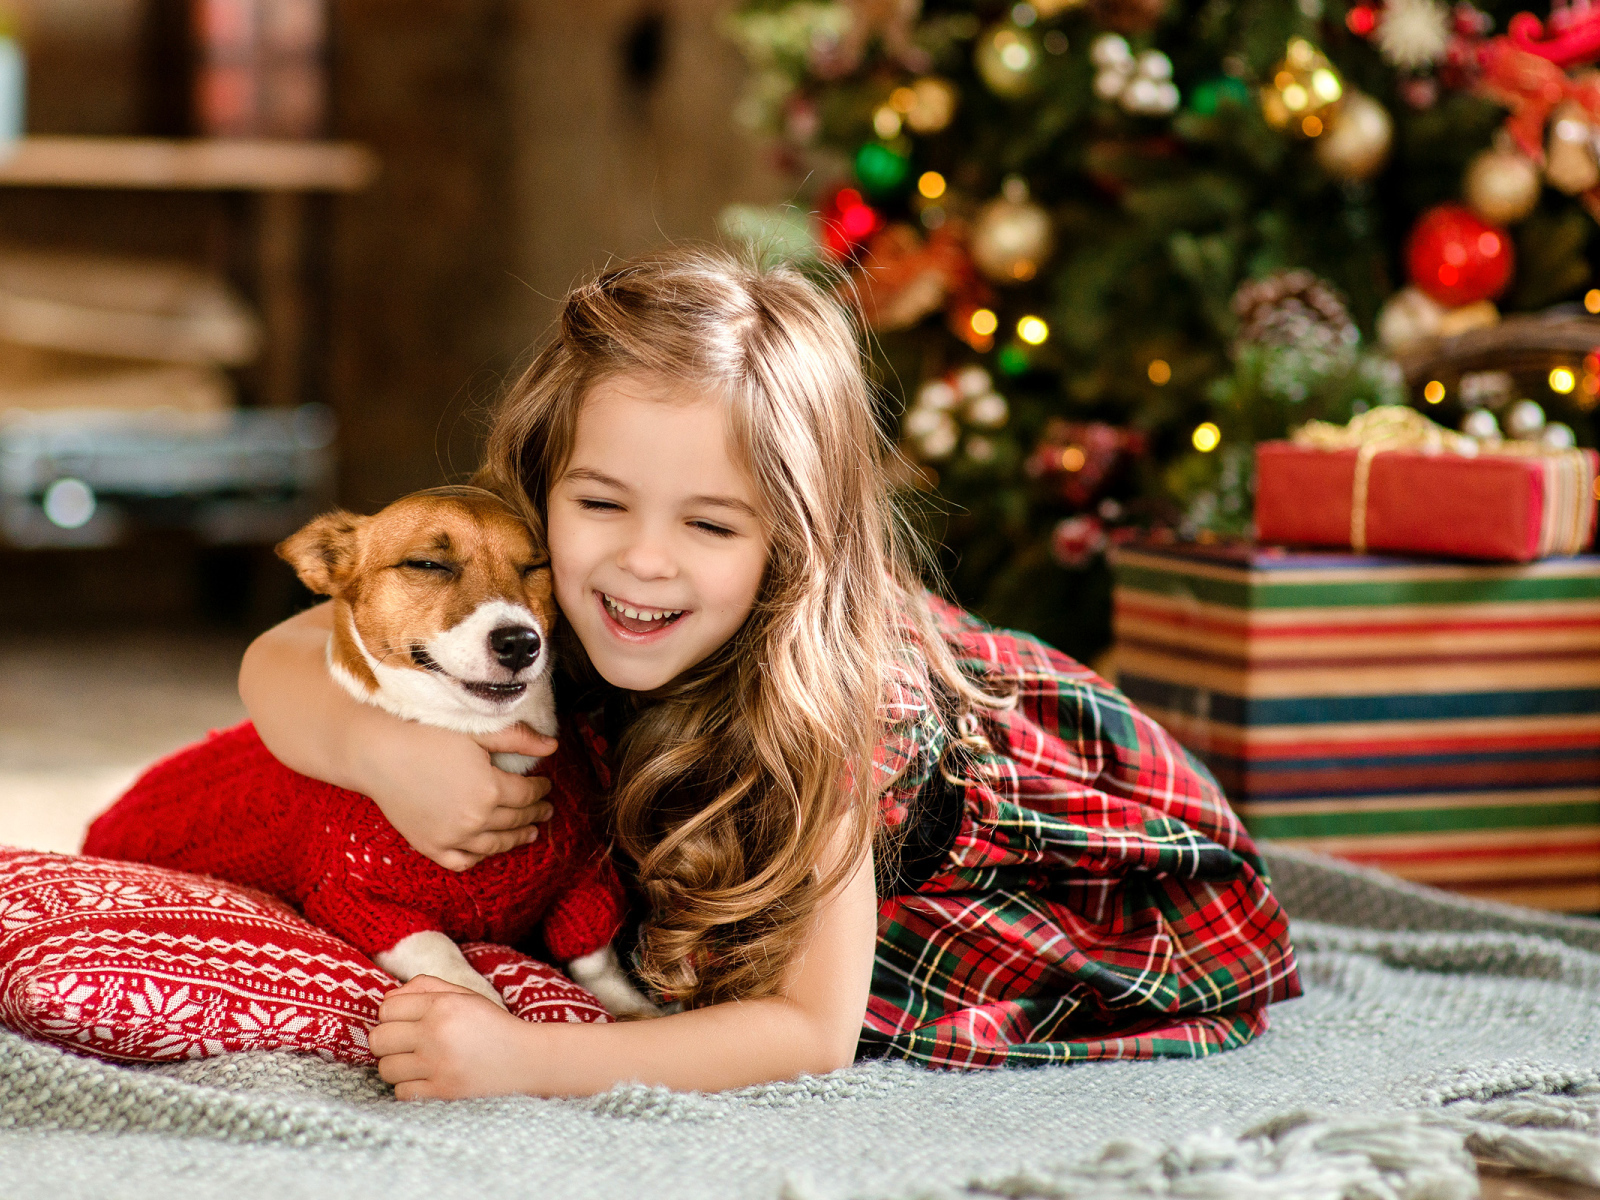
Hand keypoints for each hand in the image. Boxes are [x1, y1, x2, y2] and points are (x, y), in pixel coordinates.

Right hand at [356, 718, 559, 871]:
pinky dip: (479, 857)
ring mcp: (452, 837)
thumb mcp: (477, 732)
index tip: (547, 785)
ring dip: (516, 839)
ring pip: (495, 845)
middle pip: (516, 820)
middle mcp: (475, 819)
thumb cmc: (427, 735)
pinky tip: (488, 849)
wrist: (378, 754)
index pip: (528, 794)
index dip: (541, 790)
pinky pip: (462, 861)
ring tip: (529, 833)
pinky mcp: (430, 846)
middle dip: (535, 814)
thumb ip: (517, 739)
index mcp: (490, 789)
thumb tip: (554, 746)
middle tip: (545, 810)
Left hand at [371, 975, 544, 1098]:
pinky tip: (426, 1079)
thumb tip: (387, 999)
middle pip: (379, 1039)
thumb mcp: (465, 995)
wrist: (526, 1059)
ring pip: (386, 1068)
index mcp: (442, 1005)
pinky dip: (409, 1087)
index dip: (391, 1015)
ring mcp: (437, 1066)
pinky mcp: (441, 1093)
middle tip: (406, 1043)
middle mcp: (436, 1033)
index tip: (406, 1021)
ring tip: (417, 1062)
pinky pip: (400, 1092)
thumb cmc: (492, 1024)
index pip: (387, 1008)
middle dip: (387, 1040)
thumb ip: (425, 987)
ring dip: (397, 1065)